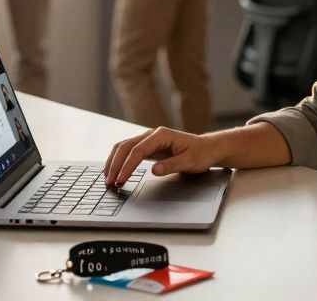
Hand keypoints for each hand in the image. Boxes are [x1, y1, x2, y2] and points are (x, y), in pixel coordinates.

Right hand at [103, 127, 221, 187]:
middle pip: (126, 146)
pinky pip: (129, 151)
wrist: (207, 148)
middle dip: (115, 164)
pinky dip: (120, 161)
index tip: (121, 179)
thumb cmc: (200, 153)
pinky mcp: (148, 147)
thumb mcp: (190, 162)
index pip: (138, 150)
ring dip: (114, 162)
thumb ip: (172, 165)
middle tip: (109, 181)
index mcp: (162, 135)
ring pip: (124, 147)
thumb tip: (154, 171)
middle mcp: (152, 134)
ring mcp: (149, 140)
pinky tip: (116, 171)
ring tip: (109, 178)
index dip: (127, 165)